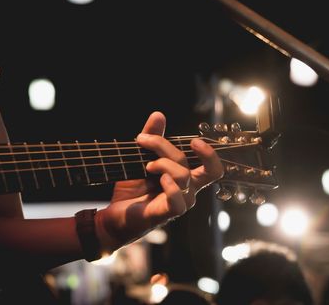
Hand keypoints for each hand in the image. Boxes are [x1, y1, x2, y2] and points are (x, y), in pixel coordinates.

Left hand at [95, 111, 222, 251]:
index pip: (213, 168)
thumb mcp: (141, 158)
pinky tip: (158, 180)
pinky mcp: (168, 213)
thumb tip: (158, 114)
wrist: (115, 214)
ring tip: (146, 166)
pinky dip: (169, 186)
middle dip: (191, 151)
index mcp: (188, 177)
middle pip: (206, 169)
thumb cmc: (133, 189)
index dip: (210, 153)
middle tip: (167, 141)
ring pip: (183, 176)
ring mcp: (181, 202)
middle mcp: (189, 190)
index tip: (194, 140)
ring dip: (162, 164)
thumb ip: (153, 138)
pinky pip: (178, 199)